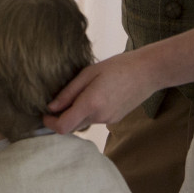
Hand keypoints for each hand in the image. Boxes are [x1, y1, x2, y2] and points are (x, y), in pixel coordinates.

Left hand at [43, 49, 159, 133]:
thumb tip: (51, 107)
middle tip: (59, 99)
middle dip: (63, 116)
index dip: (50, 123)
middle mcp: (100, 116)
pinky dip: (90, 111)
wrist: (148, 72)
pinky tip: (97, 94)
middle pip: (72, 125)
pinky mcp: (116, 119)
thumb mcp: (89, 73)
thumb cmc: (118, 66)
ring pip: (84, 121)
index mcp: (91, 104)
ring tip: (83, 91)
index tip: (45, 114)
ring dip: (77, 112)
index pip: (63, 126)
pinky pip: (96, 119)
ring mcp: (109, 120)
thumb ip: (68, 92)